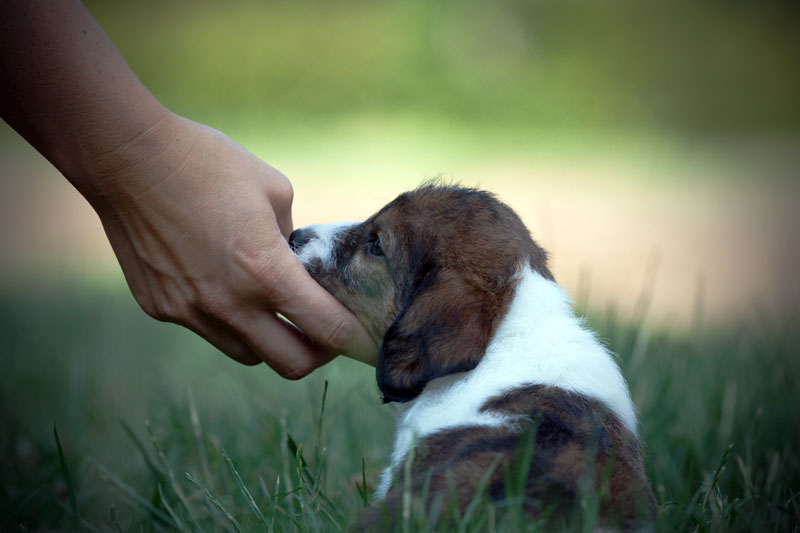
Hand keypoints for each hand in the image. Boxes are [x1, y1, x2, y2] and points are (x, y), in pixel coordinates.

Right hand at [84, 112, 377, 376]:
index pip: (326, 328)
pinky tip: (220, 283)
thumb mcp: (275, 191)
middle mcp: (229, 303)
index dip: (352, 338)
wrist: (128, 158)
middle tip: (320, 332)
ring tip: (271, 308)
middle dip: (315, 354)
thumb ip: (294, 238)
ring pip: (247, 352)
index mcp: (266, 271)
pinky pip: (207, 330)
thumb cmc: (209, 163)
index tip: (360, 333)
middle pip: (291, 364)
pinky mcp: (161, 309)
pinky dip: (225, 319)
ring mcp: (191, 312)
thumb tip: (296, 262)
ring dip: (269, 340)